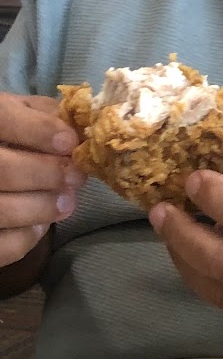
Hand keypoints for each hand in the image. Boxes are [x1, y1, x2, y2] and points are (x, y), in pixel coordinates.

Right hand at [0, 93, 80, 267]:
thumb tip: (79, 128)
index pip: (1, 118)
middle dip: (48, 174)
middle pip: (3, 170)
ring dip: (43, 207)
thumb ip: (40, 114)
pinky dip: (26, 236)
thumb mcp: (13, 114)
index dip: (37, 130)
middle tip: (76, 177)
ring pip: (3, 209)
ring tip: (66, 203)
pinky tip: (39, 225)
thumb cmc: (2, 137)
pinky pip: (3, 245)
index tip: (70, 142)